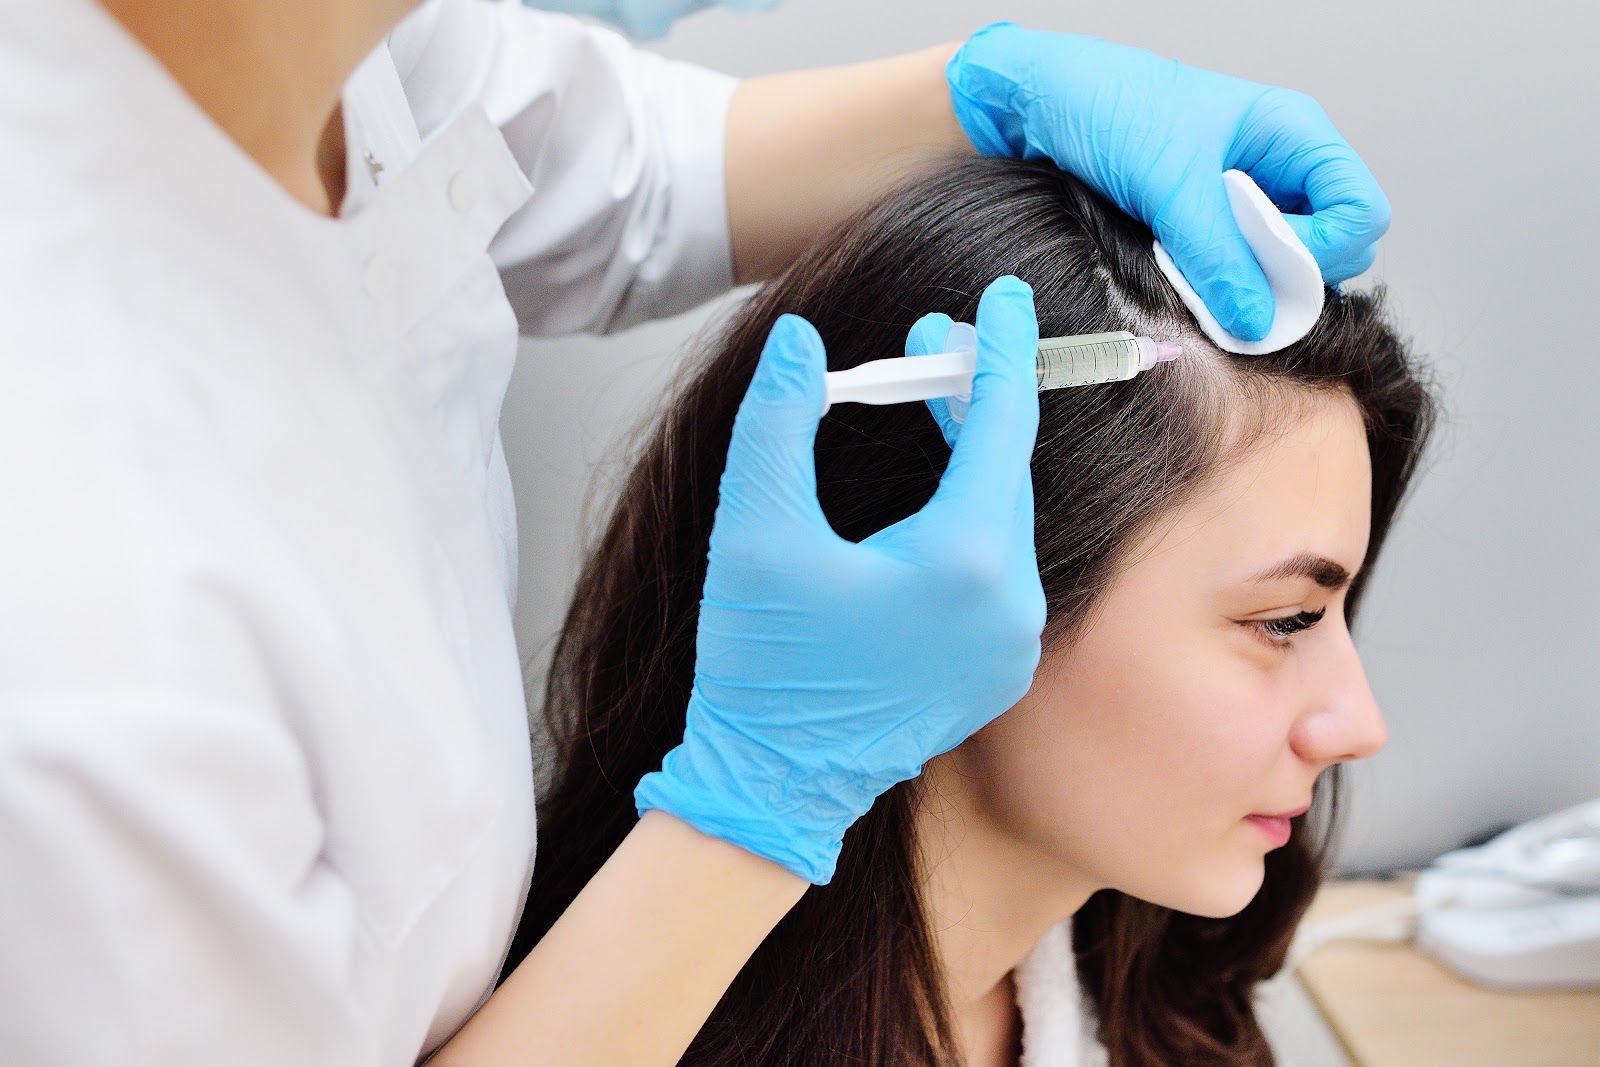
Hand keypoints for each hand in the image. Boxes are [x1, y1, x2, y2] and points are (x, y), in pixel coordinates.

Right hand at [634, 277, 1045, 883]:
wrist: (773, 785)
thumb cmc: (762, 665)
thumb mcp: (755, 531)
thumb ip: (778, 421)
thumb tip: (797, 339)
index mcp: (964, 561)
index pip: (1001, 424)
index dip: (997, 350)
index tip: (1004, 295)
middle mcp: (1012, 603)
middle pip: (1006, 468)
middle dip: (972, 397)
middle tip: (928, 344)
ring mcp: (1013, 643)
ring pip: (1003, 517)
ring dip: (972, 458)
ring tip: (926, 406)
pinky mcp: (1000, 669)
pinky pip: (1000, 566)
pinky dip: (972, 516)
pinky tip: (930, 492)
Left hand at [946, 22, 1389, 340]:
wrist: (1039, 101)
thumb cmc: (1108, 104)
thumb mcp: (1167, 183)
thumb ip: (1216, 254)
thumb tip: (1257, 319)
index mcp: (1292, 134)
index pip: (1362, 211)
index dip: (1328, 250)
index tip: (1272, 265)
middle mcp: (1278, 166)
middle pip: (1331, 247)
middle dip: (1288, 276)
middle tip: (1226, 277)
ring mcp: (1243, 197)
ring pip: (1279, 266)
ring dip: (1245, 283)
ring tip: (1190, 268)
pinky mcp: (1205, 222)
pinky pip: (1233, 268)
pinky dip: (1213, 282)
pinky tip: (1176, 272)